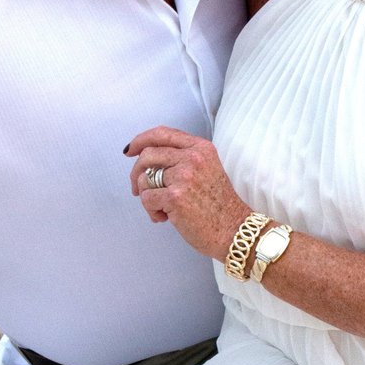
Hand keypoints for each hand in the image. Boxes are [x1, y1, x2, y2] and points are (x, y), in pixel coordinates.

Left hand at [125, 126, 249, 260]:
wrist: (234, 230)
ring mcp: (184, 176)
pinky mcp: (176, 197)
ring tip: (162, 210)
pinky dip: (151, 211)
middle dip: (136, 173)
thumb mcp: (207, 170)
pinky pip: (147, 199)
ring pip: (144, 178)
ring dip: (147, 197)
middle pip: (148, 154)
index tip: (130, 150)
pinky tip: (165, 218)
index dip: (141, 140)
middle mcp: (193, 158)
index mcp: (201, 148)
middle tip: (137, 190)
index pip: (163, 134)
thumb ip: (182, 159)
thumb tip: (146, 159)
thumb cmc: (218, 207)